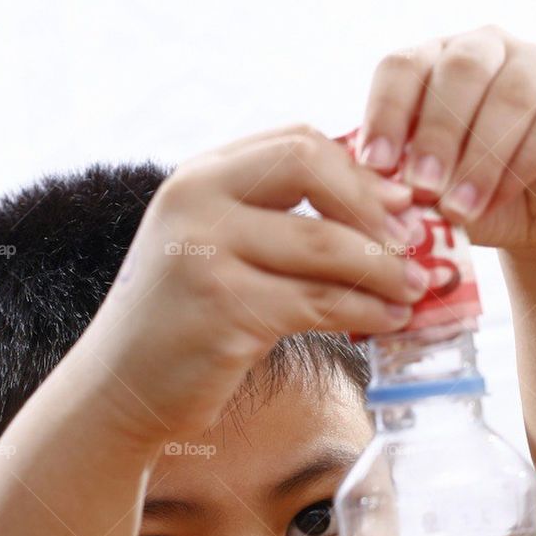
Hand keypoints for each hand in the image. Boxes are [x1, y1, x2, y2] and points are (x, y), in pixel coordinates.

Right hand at [77, 124, 426, 443]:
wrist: (119, 392)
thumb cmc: (178, 325)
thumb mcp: (208, 250)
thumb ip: (267, 220)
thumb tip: (374, 212)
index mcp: (197, 178)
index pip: (295, 143)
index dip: (358, 171)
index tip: (400, 205)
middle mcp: (196, 204)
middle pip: (312, 172)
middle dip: (374, 209)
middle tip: (415, 245)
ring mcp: (208, 257)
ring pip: (324, 247)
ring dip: (383, 270)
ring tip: (416, 290)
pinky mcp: (226, 313)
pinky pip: (318, 303)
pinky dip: (365, 312)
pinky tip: (389, 320)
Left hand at [354, 26, 535, 255]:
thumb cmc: (480, 203)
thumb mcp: (435, 200)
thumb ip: (408, 190)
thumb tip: (376, 196)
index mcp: (434, 66)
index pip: (402, 67)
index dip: (386, 112)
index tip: (375, 164)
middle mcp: (485, 52)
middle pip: (458, 68)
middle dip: (435, 134)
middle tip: (420, 187)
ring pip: (507, 93)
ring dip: (478, 158)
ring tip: (459, 209)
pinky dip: (516, 168)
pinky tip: (497, 200)